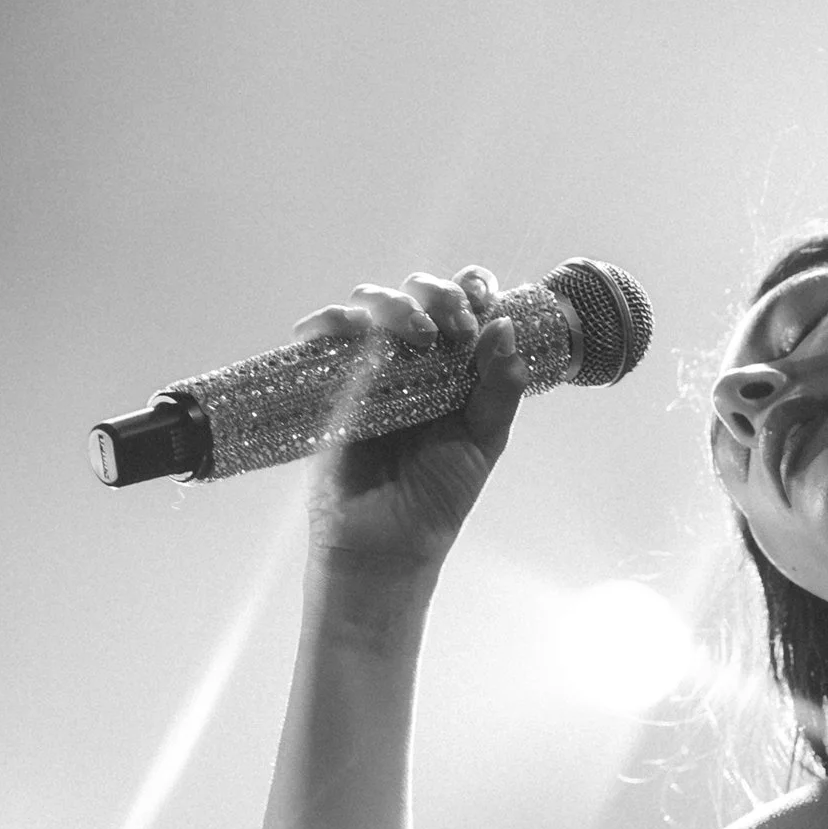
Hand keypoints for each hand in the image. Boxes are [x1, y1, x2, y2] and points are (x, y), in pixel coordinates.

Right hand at [296, 265, 529, 575]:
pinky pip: (322, 336)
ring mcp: (368, 366)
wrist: (388, 542)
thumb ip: (500, 388)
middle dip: (438, 293)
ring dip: (394, 304)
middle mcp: (412, 357)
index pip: (464, 304)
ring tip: (418, 336)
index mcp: (455, 365)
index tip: (484, 299)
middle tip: (456, 326)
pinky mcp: (327, 384)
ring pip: (369, 303)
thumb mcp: (484, 440)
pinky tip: (353, 331)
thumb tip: (505, 325)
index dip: (473, 287)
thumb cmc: (439, 493)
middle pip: (417, 292)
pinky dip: (331, 322)